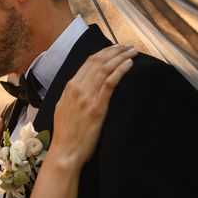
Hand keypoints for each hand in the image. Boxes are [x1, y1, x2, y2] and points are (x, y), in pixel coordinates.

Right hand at [50, 44, 136, 167]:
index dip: (103, 53)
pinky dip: (120, 71)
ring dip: (120, 57)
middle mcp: (77, 88)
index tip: (114, 48)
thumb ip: (72, 96)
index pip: (88, 63)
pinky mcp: (97, 108)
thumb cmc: (66, 135)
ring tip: (132, 52)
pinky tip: (129, 65)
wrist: (65, 152)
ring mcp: (87, 97)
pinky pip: (110, 83)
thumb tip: (81, 88)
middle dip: (114, 51)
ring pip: (105, 69)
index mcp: (69, 88)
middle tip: (128, 46)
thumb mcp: (64, 109)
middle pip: (98, 62)